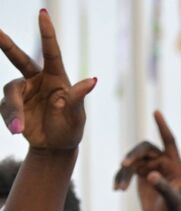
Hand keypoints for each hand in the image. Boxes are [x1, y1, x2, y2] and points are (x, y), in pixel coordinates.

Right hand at [0, 11, 95, 152]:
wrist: (55, 148)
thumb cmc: (70, 129)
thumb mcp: (77, 116)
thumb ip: (78, 98)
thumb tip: (92, 80)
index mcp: (56, 78)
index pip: (52, 52)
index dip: (47, 32)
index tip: (43, 13)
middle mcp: (36, 80)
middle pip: (18, 58)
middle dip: (5, 43)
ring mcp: (22, 91)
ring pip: (10, 93)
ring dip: (14, 111)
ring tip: (19, 128)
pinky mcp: (11, 104)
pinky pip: (6, 109)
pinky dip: (11, 120)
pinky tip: (18, 131)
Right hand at [113, 111, 180, 210]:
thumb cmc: (173, 210)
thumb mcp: (171, 200)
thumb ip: (163, 187)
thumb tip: (150, 175)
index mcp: (175, 164)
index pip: (169, 141)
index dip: (162, 126)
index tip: (156, 112)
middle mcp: (162, 162)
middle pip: (145, 148)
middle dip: (134, 154)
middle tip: (125, 164)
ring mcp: (149, 166)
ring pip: (132, 160)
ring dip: (124, 172)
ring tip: (121, 188)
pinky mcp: (139, 173)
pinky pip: (126, 170)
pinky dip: (121, 178)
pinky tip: (117, 189)